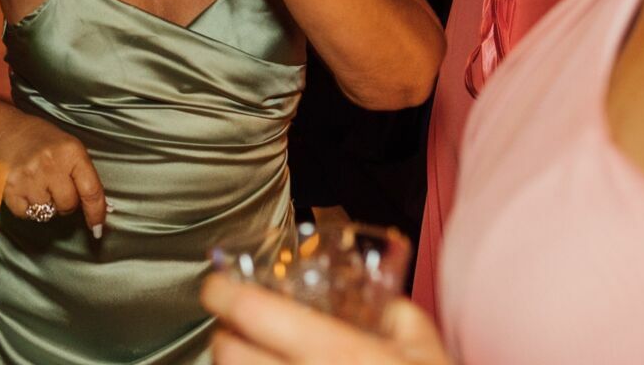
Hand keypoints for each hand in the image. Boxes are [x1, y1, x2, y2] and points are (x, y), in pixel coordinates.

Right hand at [0, 113, 107, 235]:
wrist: (5, 130)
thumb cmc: (42, 140)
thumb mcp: (70, 148)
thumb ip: (84, 176)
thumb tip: (101, 209)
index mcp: (71, 152)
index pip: (91, 191)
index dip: (96, 213)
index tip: (97, 228)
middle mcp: (51, 164)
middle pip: (68, 205)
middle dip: (65, 202)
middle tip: (55, 186)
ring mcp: (29, 177)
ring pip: (47, 213)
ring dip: (45, 205)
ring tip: (38, 183)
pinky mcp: (10, 188)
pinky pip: (26, 215)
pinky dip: (27, 208)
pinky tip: (25, 188)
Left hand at [202, 274, 449, 364]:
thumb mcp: (426, 352)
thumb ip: (399, 316)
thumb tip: (377, 301)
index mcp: (336, 354)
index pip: (251, 313)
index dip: (222, 292)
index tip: (216, 286)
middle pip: (226, 355)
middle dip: (224, 337)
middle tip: (234, 329)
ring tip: (252, 360)